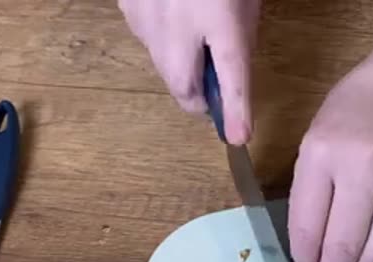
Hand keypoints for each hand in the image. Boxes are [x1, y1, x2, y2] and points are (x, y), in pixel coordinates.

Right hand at [119, 0, 258, 142]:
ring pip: (161, 64)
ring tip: (192, 34)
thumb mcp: (244, 2)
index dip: (235, 110)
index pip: (232, 76)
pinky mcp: (128, 7)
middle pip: (183, 84)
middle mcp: (177, 22)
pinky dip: (161, 38)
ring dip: (179, 63)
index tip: (237, 137)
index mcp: (221, 18)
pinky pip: (146, 38)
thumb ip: (240, 39)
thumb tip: (227, 78)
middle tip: (211, 87)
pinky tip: (172, 14)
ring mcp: (147, 16)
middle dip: (198, 93)